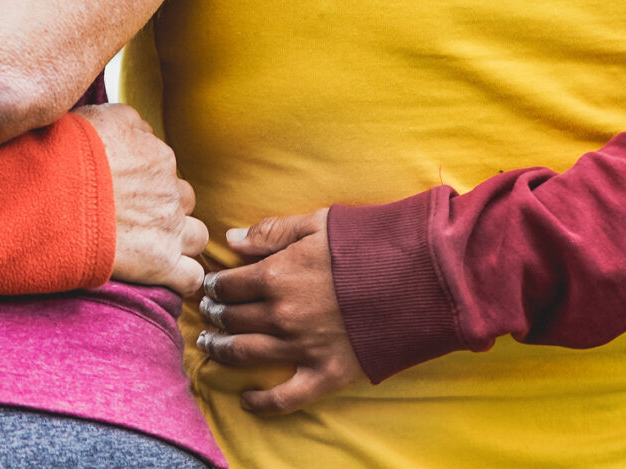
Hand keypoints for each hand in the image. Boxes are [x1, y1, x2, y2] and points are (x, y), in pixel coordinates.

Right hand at [77, 104, 207, 298]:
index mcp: (157, 156)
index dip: (145, 180)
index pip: (165, 167)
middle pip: (183, 200)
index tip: (122, 188)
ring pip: (196, 236)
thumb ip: (131, 122)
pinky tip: (164, 274)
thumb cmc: (68, 153)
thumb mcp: (101, 116)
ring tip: (148, 245)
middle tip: (131, 216)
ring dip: (179, 240)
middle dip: (164, 208)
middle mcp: (169, 191)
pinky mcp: (160, 263)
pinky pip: (191, 277)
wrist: (52, 194)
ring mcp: (168, 229)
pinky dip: (182, 277)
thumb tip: (142, 132)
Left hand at [194, 208, 365, 415]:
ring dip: (222, 349)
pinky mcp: (327, 373)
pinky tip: (246, 400)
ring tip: (211, 345)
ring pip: (245, 353)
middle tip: (207, 316)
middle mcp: (281, 314)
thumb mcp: (316, 223)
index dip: (213, 288)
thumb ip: (271, 232)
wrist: (418, 278)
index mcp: (275, 275)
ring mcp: (302, 347)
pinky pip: (285, 396)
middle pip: (231, 319)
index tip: (209, 289)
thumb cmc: (367, 245)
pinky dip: (261, 402)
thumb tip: (232, 240)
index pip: (226, 286)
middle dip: (215, 316)